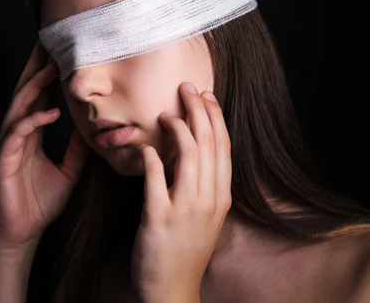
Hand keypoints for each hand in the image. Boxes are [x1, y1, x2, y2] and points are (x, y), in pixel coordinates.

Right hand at [0, 41, 90, 250]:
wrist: (22, 233)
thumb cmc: (40, 203)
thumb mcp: (68, 170)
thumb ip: (77, 148)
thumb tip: (91, 128)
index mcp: (30, 134)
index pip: (38, 96)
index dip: (47, 74)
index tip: (61, 54)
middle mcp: (16, 134)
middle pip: (25, 93)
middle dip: (36, 67)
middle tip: (49, 43)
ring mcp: (7, 145)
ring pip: (20, 107)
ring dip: (34, 86)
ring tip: (50, 68)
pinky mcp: (2, 159)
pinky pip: (17, 133)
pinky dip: (33, 120)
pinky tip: (50, 111)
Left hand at [131, 82, 232, 301]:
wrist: (172, 291)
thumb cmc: (185, 249)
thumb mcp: (204, 215)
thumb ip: (202, 183)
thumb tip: (196, 148)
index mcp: (221, 196)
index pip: (224, 147)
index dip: (216, 116)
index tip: (206, 94)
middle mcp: (209, 200)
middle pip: (210, 144)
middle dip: (198, 110)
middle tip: (186, 87)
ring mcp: (186, 210)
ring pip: (190, 156)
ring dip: (177, 128)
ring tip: (164, 114)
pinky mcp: (159, 220)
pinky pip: (156, 181)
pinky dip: (152, 159)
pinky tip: (146, 146)